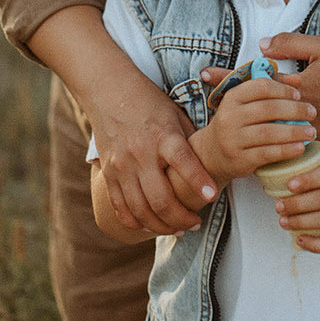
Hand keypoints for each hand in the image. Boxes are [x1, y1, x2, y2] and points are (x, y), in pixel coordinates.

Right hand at [90, 77, 218, 235]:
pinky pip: (121, 208)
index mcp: (163, 136)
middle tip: (196, 223)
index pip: (184, 162)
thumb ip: (190, 143)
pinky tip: (152, 225)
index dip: (198, 181)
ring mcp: (121, 166)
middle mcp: (141, 153)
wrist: (108, 91)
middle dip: (182, 218)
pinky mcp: (108, 173)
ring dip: (162, 226)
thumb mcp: (176, 116)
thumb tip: (212, 167)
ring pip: (141, 210)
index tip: (212, 196)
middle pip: (161, 199)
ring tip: (179, 229)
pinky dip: (136, 222)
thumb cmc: (149, 103)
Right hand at [192, 77, 315, 187]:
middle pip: (268, 109)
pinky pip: (267, 153)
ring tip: (311, 131)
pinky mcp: (239, 159)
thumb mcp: (246, 103)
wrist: (212, 154)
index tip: (298, 95)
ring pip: (269, 132)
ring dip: (294, 131)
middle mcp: (229, 117)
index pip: (261, 87)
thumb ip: (270, 88)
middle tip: (312, 112)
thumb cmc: (236, 123)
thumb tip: (297, 80)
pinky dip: (286, 150)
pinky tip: (300, 148)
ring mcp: (233, 139)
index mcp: (232, 97)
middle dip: (295, 110)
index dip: (283, 90)